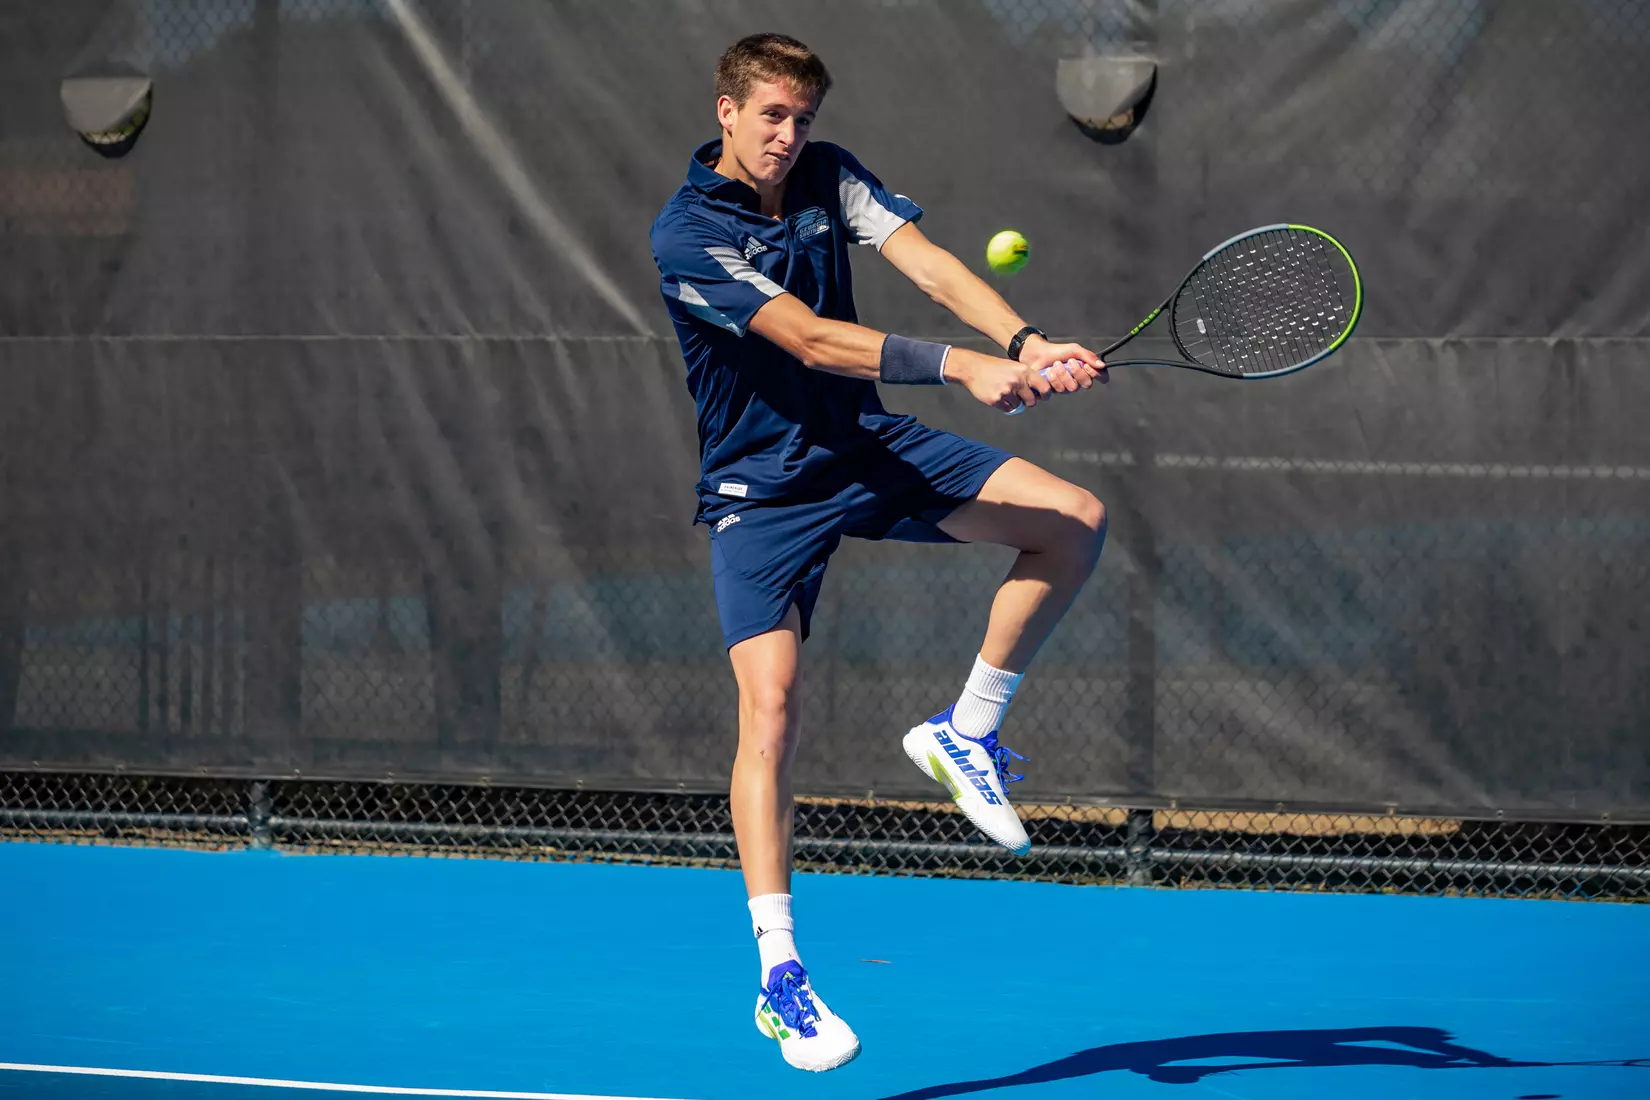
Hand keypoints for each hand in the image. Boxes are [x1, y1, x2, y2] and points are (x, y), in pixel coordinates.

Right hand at [944, 348, 1059, 411]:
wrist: (972, 368)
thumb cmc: (994, 368)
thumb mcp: (1014, 367)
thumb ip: (1026, 378)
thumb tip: (1038, 394)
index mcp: (1024, 371)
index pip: (1044, 387)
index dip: (1045, 394)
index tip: (1042, 397)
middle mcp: (1018, 381)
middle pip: (1032, 401)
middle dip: (1027, 402)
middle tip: (1019, 396)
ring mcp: (1007, 391)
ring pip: (1018, 405)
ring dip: (1013, 402)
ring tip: (1003, 391)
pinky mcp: (997, 399)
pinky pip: (1007, 409)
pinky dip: (1004, 405)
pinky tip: (997, 394)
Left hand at [1019, 334, 1108, 387]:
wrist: (1037, 354)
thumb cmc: (1057, 351)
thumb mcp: (1074, 350)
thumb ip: (1088, 356)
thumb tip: (1102, 365)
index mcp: (1086, 370)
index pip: (1101, 377)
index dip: (1095, 373)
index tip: (1086, 365)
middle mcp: (1078, 380)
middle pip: (1086, 384)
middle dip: (1077, 372)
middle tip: (1069, 361)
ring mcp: (1066, 387)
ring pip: (1072, 388)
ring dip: (1063, 374)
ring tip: (1055, 364)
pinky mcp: (1054, 391)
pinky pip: (1058, 391)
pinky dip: (1053, 379)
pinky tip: (1048, 372)